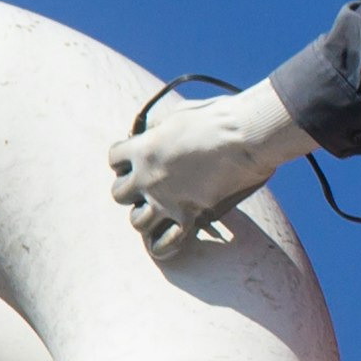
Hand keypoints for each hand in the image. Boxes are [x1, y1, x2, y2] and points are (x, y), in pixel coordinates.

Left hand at [107, 81, 304, 261]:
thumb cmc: (219, 118)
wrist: (246, 135)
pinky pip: (166, 241)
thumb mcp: (181, 114)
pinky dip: (164, 245)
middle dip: (131, 191)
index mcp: (144, 148)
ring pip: (137, 222)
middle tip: (148, 186)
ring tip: (159, 212)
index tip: (137, 159)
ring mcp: (167, 199)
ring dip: (145, 218)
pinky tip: (166, 245)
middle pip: (118, 194)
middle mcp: (148, 176)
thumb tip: (160, 132)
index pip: (114, 158)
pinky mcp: (189, 215)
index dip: (124, 159)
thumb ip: (163, 128)